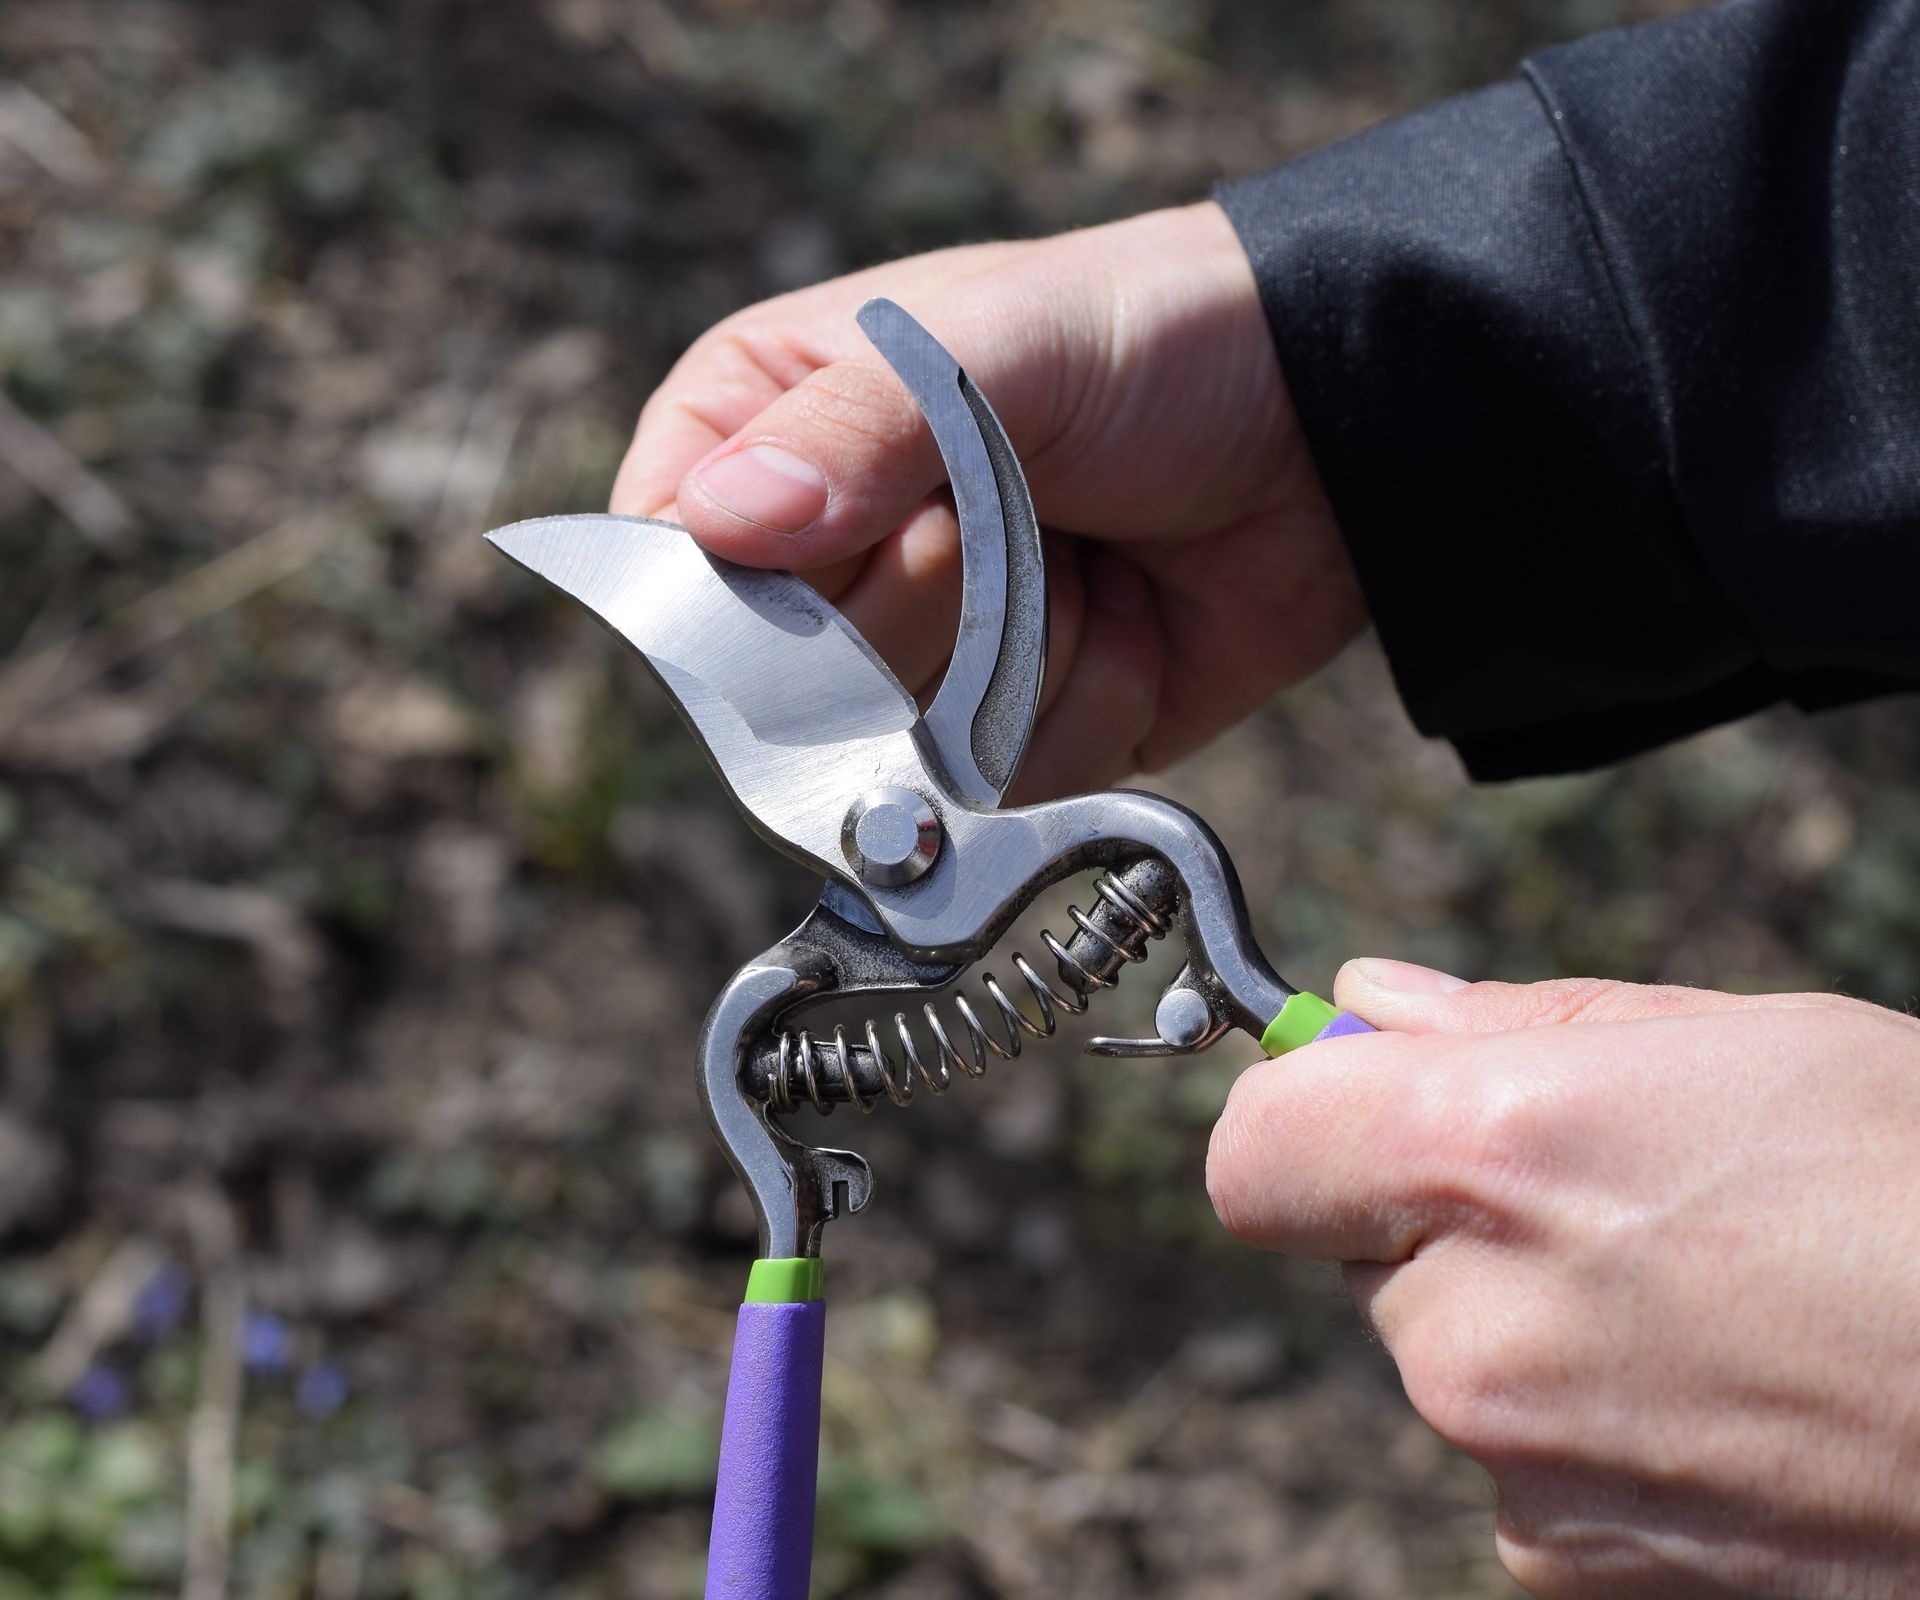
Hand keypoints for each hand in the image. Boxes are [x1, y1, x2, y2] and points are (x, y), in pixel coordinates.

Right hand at [612, 203, 1360, 800]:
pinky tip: (1131, 617)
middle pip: (784, 678)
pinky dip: (1088, 703)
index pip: (669, 554)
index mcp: (775, 427)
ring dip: (1022, 654)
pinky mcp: (1007, 735)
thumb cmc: (1151, 342)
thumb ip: (859, 428)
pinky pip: (1004, 785)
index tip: (851, 541)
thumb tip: (719, 524)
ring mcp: (918, 657)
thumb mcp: (1003, 345)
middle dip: (930, 603)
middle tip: (1015, 509)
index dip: (749, 585)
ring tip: (1088, 551)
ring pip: (898, 746)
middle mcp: (828, 554)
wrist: (1330, 428)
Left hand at [1207, 962, 1919, 1598]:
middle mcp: (1471, 1326)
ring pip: (1440, 1350)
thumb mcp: (1735, 1041)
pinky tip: (1713, 1393)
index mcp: (1491, 1158)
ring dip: (1516, 1315)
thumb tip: (1371, 1004)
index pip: (1256, 1148)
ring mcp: (1516, 1466)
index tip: (1360, 1098)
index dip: (1304, 1114)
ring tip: (1697, 1296)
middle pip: (1352, 1248)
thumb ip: (1509, 1023)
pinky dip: (1576, 1421)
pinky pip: (1513, 1457)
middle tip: (1600, 1194)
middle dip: (1437, 1212)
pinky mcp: (1567, 1567)